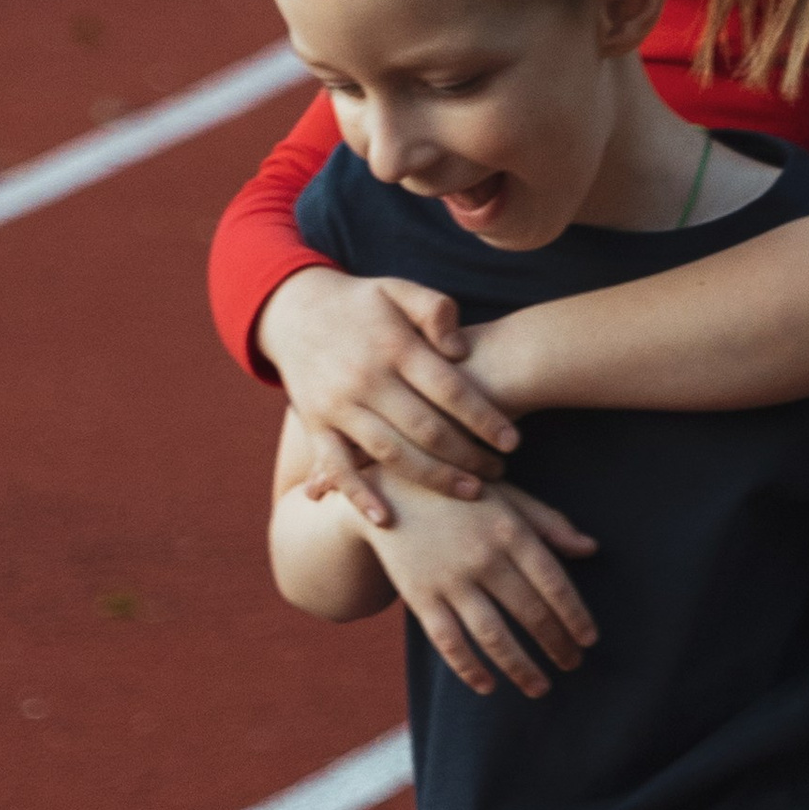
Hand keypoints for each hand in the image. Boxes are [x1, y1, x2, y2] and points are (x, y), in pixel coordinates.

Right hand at [259, 268, 519, 522]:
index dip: (485, 418)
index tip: (513, 441)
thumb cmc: (364, 304)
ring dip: (433, 479)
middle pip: (426, 429)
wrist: (294, 311)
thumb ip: (436, 310)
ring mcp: (337, 405)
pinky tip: (387, 520)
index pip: (449, 390)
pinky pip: (336, 466)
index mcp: (392, 346)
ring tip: (473, 493)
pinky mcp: (315, 424)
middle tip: (500, 471)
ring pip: (390, 453)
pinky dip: (358, 495)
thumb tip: (461, 349)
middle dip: (468, 455)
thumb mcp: (400, 289)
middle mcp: (365, 379)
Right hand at [360, 477, 599, 699]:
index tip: (589, 640)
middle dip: (556, 645)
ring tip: (540, 687)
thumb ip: (551, 524)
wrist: (393, 489)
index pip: (555, 583)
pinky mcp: (420, 595)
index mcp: (512, 532)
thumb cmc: (465, 495)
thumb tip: (592, 549)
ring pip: (492, 635)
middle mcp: (484, 557)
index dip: (575, 616)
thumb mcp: (510, 498)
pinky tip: (488, 685)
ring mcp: (450, 579)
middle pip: (529, 612)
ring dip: (520, 667)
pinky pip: (448, 641)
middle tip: (573, 664)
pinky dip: (468, 668)